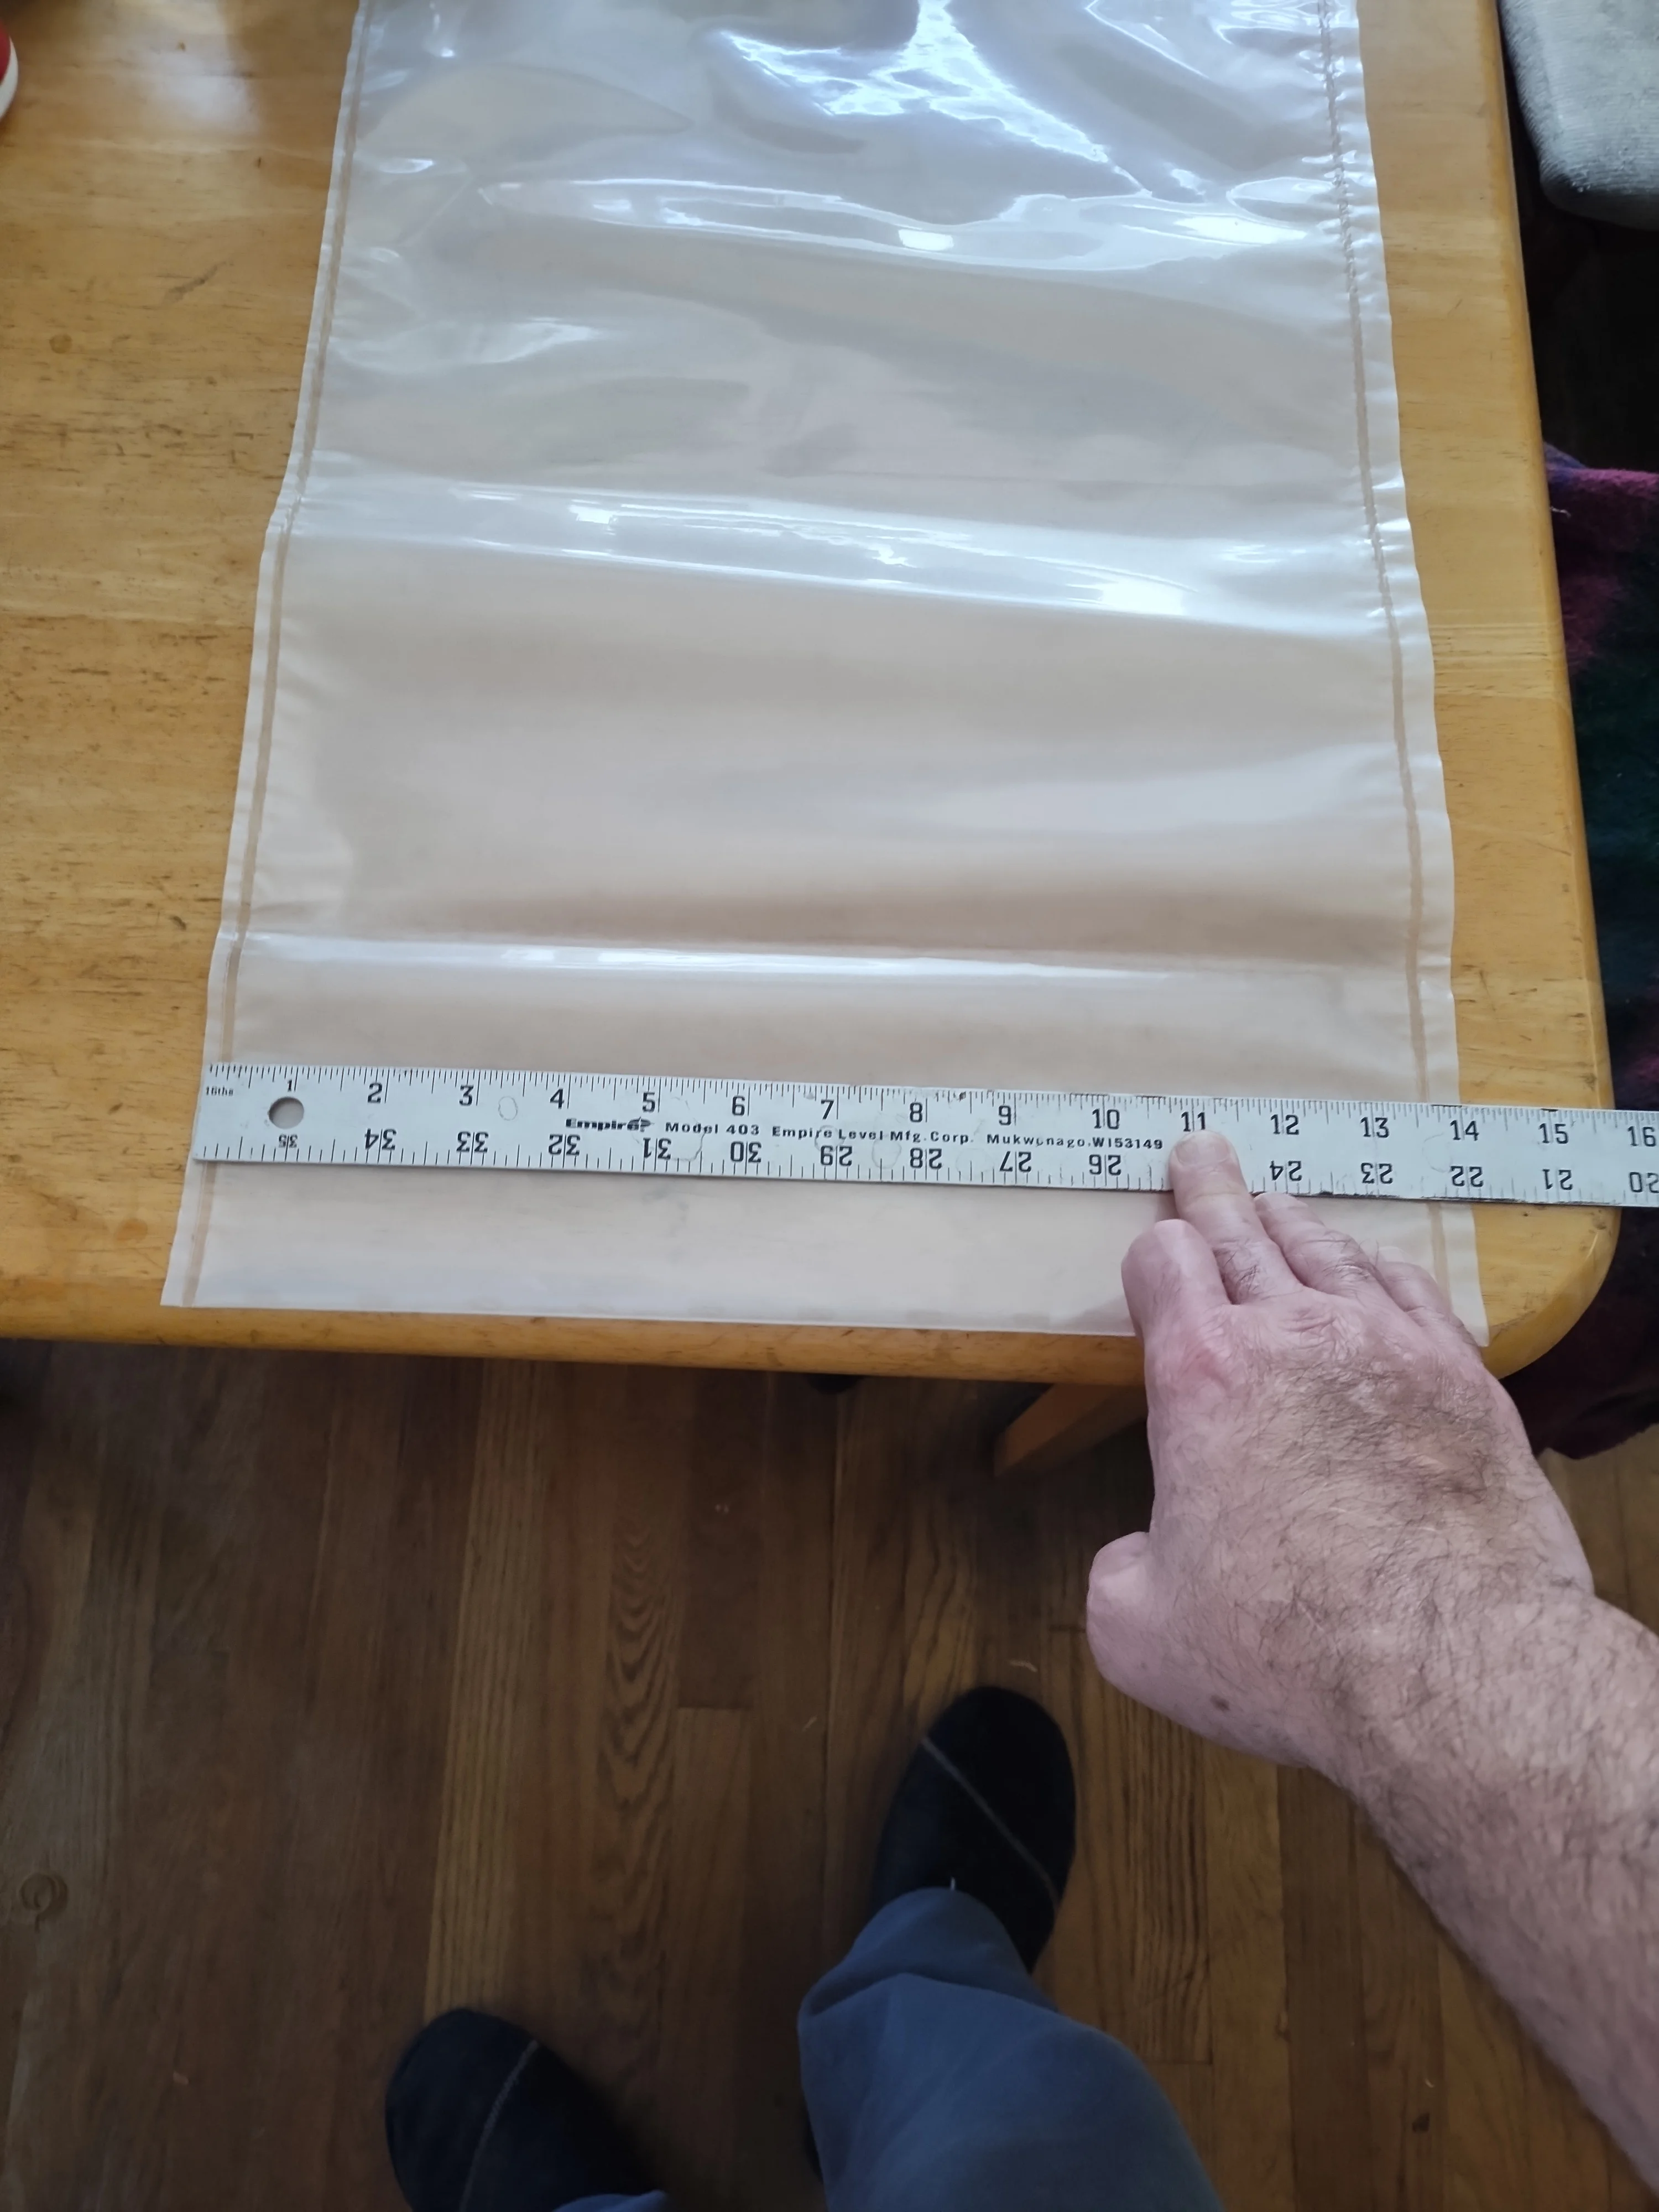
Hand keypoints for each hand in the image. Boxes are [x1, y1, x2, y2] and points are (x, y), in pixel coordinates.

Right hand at [1086, 1133, 1591, 1777]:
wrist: (1450, 1663)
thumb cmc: (1290, 1649)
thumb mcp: (1140, 1630)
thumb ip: (1118, 1576)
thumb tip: (1135, 1560)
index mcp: (1201, 1377)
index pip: (1164, 1264)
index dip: (1152, 1254)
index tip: (1153, 1251)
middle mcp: (1294, 1338)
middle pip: (1243, 1232)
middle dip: (1213, 1190)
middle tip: (1202, 1155)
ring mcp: (1388, 1348)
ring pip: (1330, 1252)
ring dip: (1294, 1223)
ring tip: (1277, 1203)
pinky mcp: (1465, 1380)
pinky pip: (1413, 1291)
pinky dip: (1381, 1267)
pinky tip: (1376, 1266)